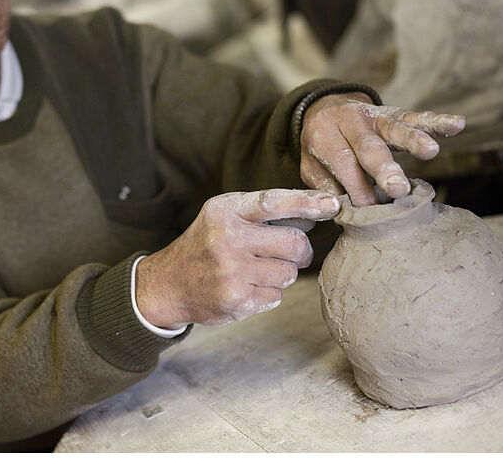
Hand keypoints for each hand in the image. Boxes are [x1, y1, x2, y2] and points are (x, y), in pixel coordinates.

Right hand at [135, 189, 338, 327]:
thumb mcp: (224, 214)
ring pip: (290, 272)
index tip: (333, 204)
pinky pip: (277, 295)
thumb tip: (319, 209)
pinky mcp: (237, 301)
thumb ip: (265, 210)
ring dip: (282, 271)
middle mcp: (227, 239)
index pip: (274, 202)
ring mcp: (232, 273)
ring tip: (257, 268)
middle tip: (292, 251)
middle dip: (300, 249)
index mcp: (225, 211)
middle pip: (294, 243)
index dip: (307, 203)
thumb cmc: (206, 242)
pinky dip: (268, 291)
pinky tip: (247, 285)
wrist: (169, 283)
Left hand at [300, 93, 465, 206]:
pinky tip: (458, 124)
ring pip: (395, 127)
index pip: (342, 162)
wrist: (325, 110)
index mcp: (324, 134)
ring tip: (431, 151)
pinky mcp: (395, 113)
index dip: (355, 186)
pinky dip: (437, 121)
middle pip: (368, 146)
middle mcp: (350, 121)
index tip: (368, 209)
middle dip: (384, 168)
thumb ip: (324, 185)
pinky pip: (417, 116)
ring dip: (414, 140)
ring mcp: (375, 116)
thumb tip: (339, 209)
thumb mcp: (311, 165)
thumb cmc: (322, 148)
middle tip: (398, 189)